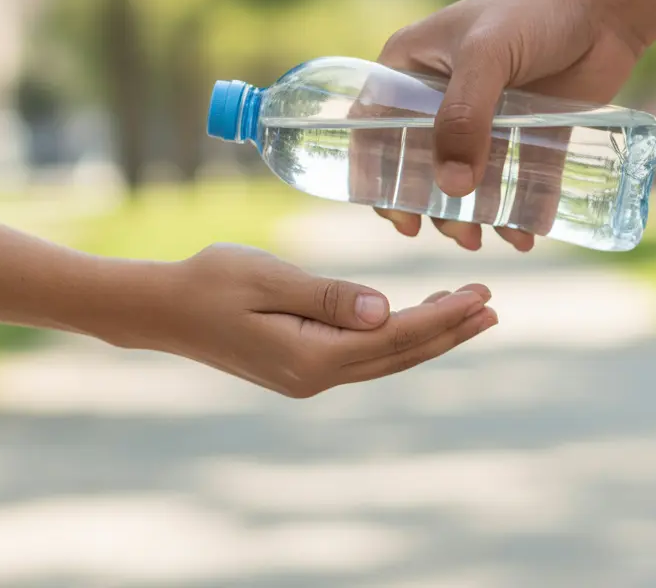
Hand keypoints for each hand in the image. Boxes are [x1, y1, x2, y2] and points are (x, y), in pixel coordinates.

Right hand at [100, 243, 496, 397]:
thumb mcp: (269, 278)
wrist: (162, 309)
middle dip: (449, 330)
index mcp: (312, 357)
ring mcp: (308, 377)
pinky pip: (363, 355)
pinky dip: (395, 337)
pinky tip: (410, 319)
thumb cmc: (210, 281)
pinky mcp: (300, 367)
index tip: (482, 295)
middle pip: (398, 354)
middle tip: (493, 307)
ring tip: (468, 313)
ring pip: (384, 358)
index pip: (395, 336)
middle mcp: (315, 377)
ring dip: (428, 335)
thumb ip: (329, 295)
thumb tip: (386, 308)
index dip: (443, 316)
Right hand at [375, 0, 643, 250]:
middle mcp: (440, 95)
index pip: (373, 128)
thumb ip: (464, 117)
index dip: (376, 177)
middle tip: (461, 235)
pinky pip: (516, 180)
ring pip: (467, 179)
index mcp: (410, 66)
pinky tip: (528, 232)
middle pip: (421, 165)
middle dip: (435, 208)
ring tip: (495, 236)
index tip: (400, 219)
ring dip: (475, 216)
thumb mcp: (487, 56)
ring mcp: (485, 116)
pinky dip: (518, 211)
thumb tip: (450, 188)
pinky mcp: (527, 131)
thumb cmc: (536, 8)